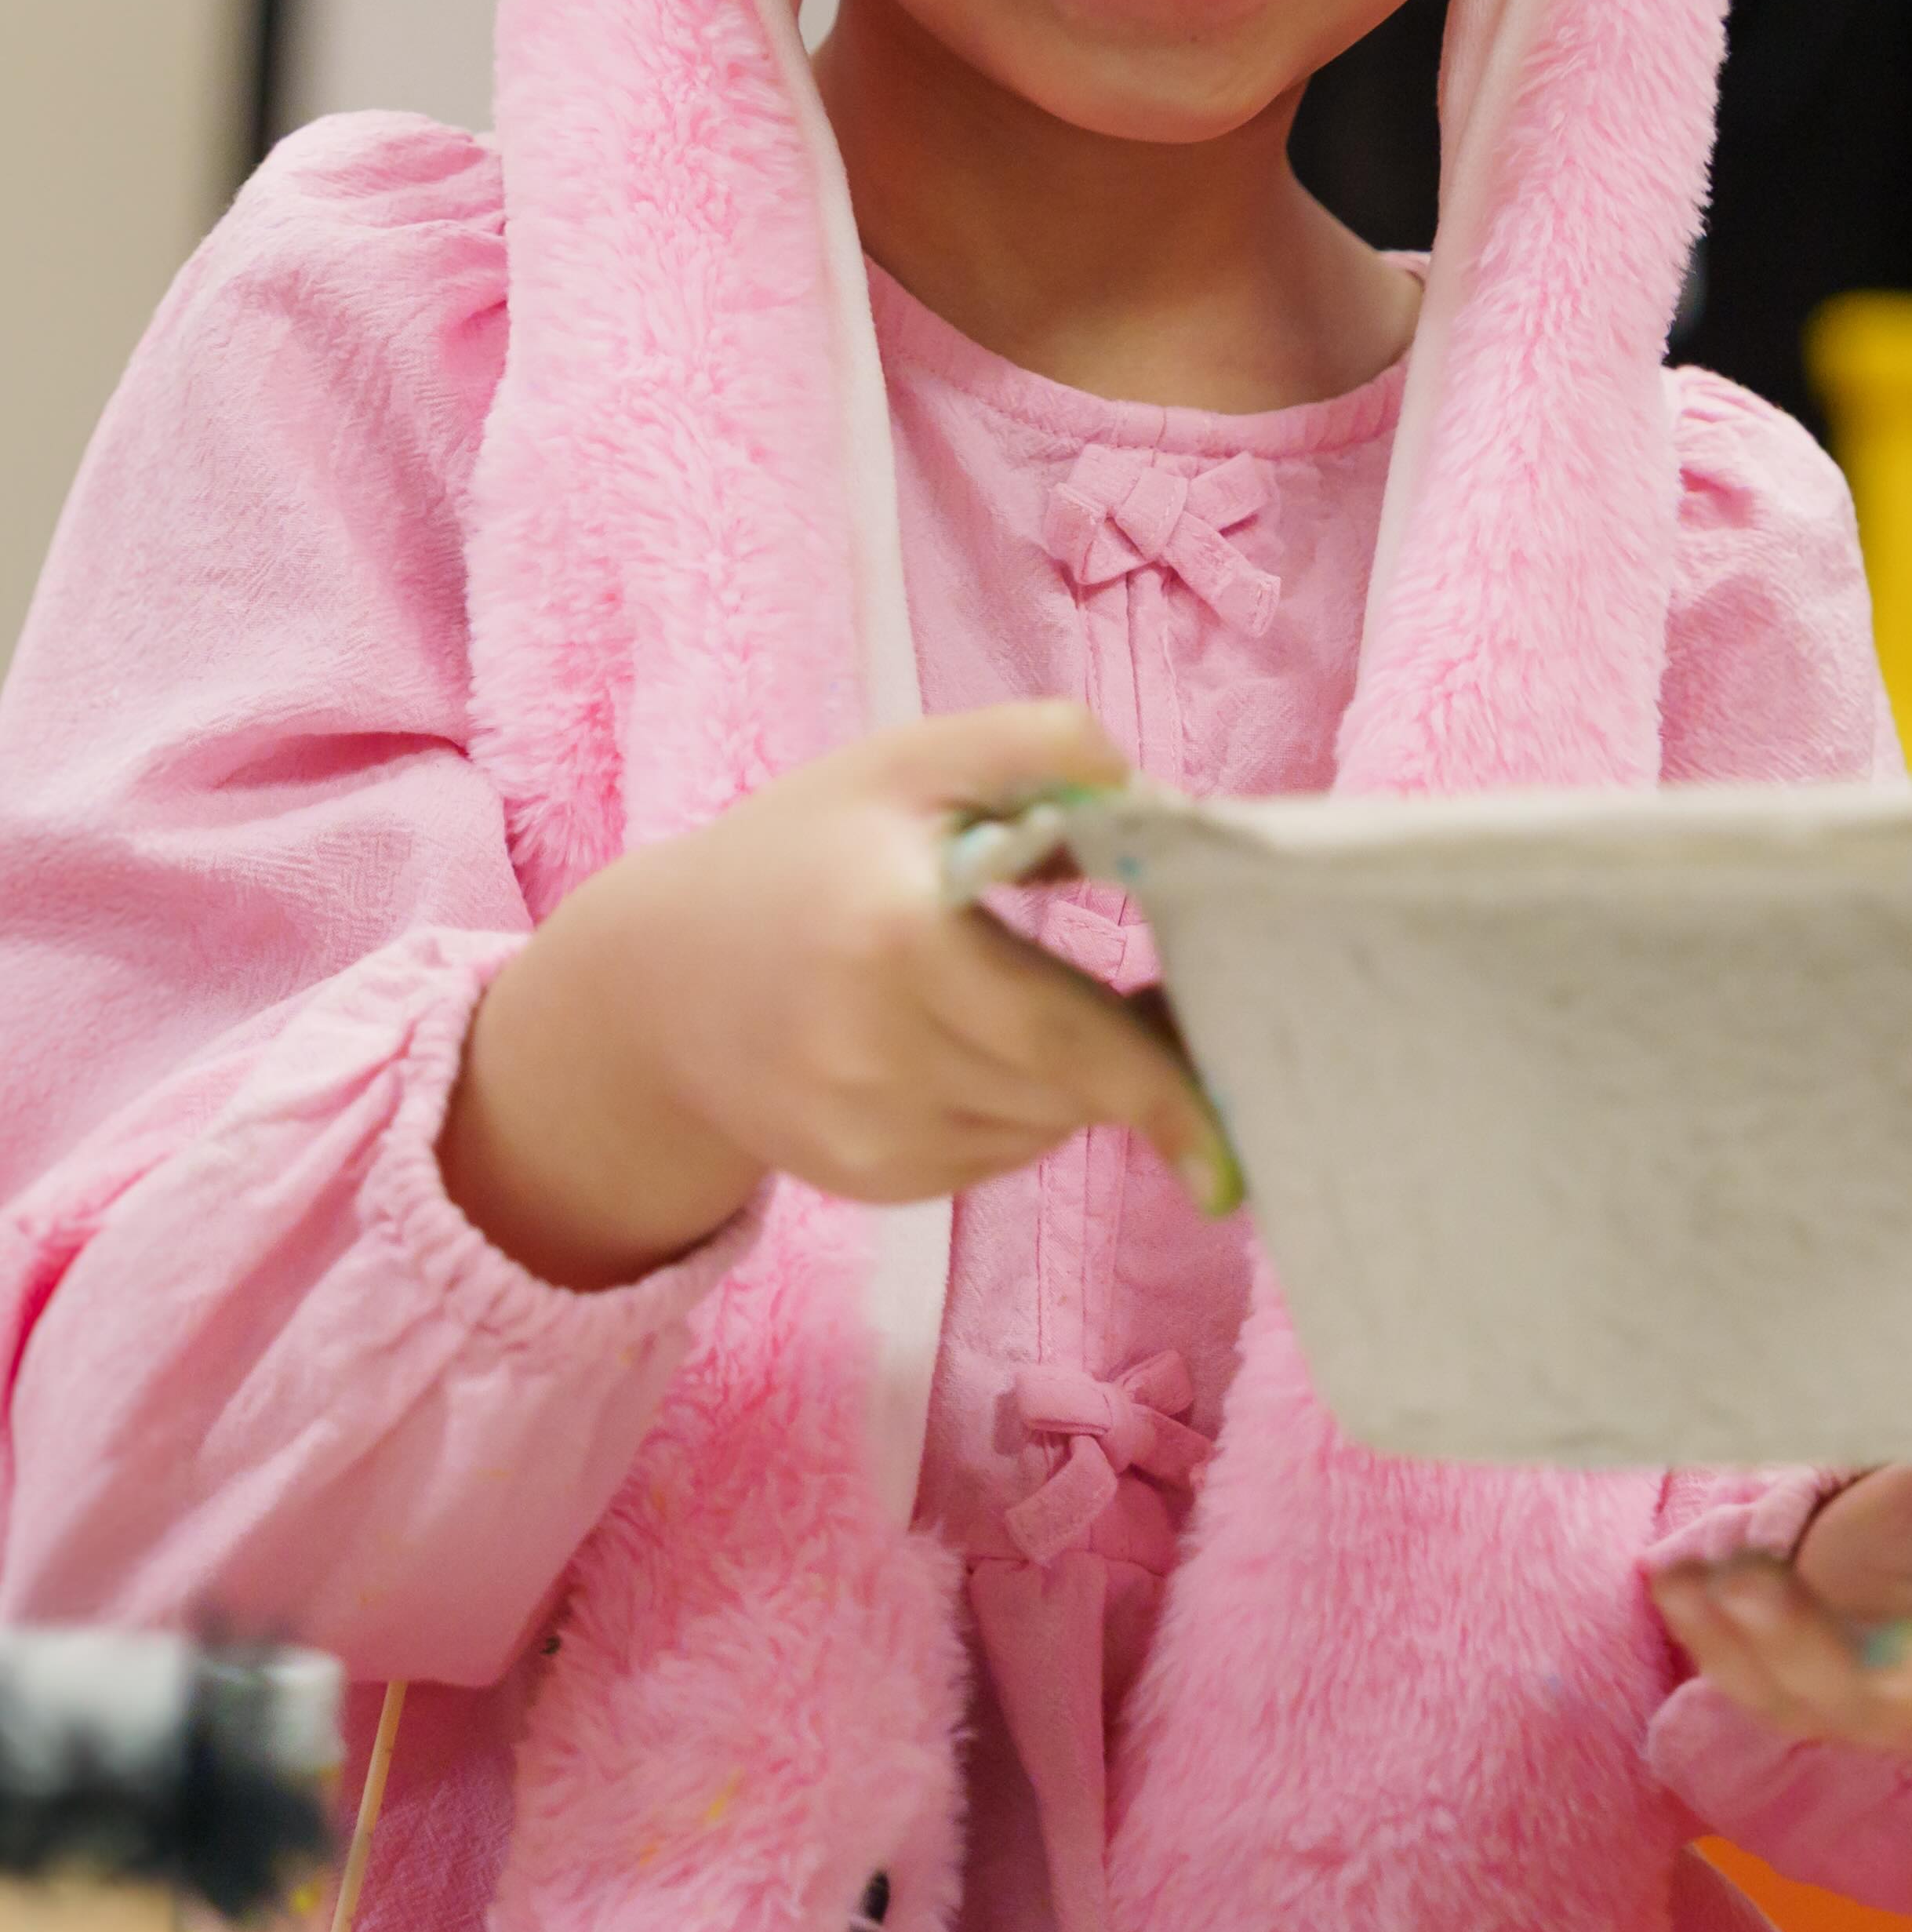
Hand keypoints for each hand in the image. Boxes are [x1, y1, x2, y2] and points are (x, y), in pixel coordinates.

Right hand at [440, 700, 1236, 1288]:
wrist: (655, 983)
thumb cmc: (805, 851)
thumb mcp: (911, 763)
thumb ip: (1039, 748)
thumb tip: (1159, 803)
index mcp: (898, 935)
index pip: (1073, 1038)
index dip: (1167, 1072)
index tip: (1237, 1088)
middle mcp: (878, 1053)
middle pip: (1073, 1088)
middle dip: (1137, 1055)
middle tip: (1171, 998)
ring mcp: (869, 1134)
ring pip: (1045, 1127)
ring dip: (1073, 1078)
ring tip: (1033, 996)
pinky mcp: (870, 1183)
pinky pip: (997, 1157)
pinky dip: (1017, 1110)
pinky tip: (971, 1045)